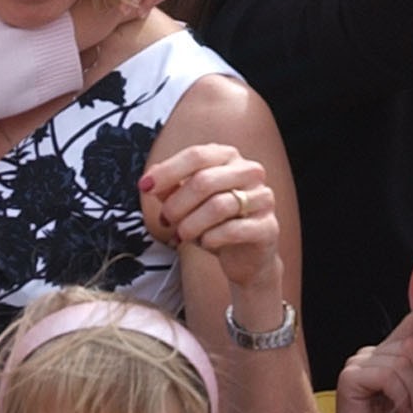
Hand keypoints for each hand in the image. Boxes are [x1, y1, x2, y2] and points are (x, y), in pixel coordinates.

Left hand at [140, 143, 277, 289]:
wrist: (245, 257)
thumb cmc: (214, 223)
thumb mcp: (188, 203)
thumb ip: (171, 188)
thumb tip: (149, 182)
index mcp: (229, 157)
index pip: (196, 155)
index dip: (168, 171)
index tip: (145, 187)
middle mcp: (249, 171)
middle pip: (204, 180)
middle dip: (177, 204)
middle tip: (165, 220)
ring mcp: (263, 198)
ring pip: (218, 206)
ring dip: (191, 224)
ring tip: (182, 235)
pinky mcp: (268, 227)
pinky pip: (233, 230)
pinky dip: (211, 239)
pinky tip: (205, 243)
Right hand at [335, 306, 412, 412]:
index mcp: (381, 356)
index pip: (404, 332)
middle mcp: (366, 356)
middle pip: (408, 346)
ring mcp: (356, 364)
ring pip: (401, 362)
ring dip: (412, 393)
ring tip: (408, 412)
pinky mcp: (350, 377)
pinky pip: (387, 375)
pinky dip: (400, 396)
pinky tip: (399, 411)